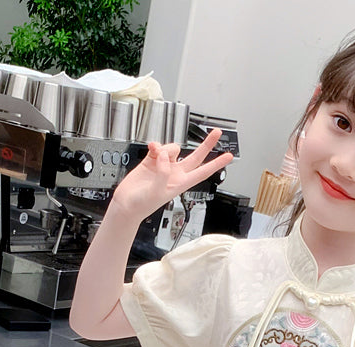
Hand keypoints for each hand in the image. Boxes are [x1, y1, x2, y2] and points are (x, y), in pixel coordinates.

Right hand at [111, 127, 232, 222]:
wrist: (126, 204)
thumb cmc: (142, 205)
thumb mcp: (157, 192)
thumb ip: (163, 172)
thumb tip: (165, 156)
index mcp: (180, 183)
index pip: (203, 172)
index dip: (216, 164)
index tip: (228, 157)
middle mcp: (175, 173)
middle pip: (196, 156)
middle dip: (207, 144)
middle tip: (216, 133)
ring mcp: (164, 166)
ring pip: (173, 148)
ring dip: (166, 147)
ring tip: (156, 154)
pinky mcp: (152, 161)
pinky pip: (158, 147)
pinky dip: (155, 146)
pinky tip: (151, 149)